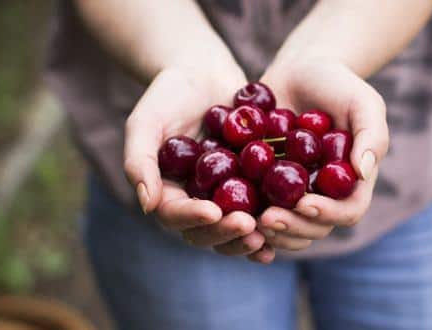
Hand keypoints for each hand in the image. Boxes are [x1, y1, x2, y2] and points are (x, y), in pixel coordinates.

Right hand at [123, 64, 273, 263]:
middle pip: (207, 232)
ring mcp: (225, 196)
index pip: (175, 216)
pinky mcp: (252, 185)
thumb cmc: (168, 95)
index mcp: (168, 193)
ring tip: (267, 232)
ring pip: (235, 229)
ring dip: (249, 237)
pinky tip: (291, 220)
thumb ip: (140, 161)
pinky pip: (262, 208)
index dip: (193, 218)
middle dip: (226, 233)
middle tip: (247, 226)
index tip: (213, 212)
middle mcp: (196, 201)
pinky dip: (273, 220)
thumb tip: (148, 205)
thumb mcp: (146, 122)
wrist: (204, 73)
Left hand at [258, 59, 388, 250]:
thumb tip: (362, 173)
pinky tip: (229, 213)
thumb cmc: (337, 84)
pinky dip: (247, 217)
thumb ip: (371, 135)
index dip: (328, 213)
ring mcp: (294, 192)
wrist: (299, 70)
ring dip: (270, 231)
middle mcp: (323, 193)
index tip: (304, 203)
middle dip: (292, 228)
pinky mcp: (266, 184)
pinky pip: (257, 209)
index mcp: (350, 181)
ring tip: (249, 220)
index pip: (347, 211)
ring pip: (286, 227)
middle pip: (314, 228)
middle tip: (267, 219)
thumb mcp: (363, 102)